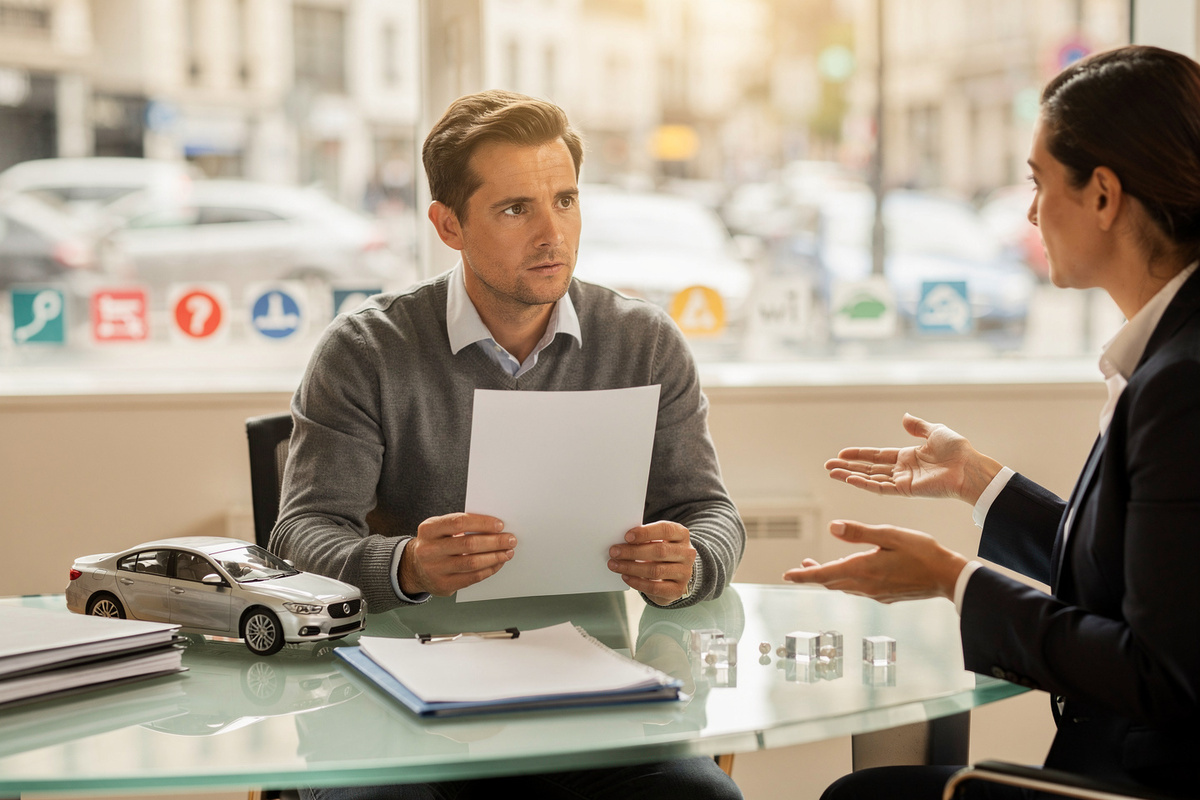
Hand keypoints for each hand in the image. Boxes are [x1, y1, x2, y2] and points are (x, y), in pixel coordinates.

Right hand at [400, 513, 515, 596]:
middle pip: (468, 544)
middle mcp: (429, 549)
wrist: (414, 567)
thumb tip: (494, 527)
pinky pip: (472, 578)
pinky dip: (488, 570)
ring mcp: (435, 569)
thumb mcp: (440, 528)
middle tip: (510, 540)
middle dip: (494, 541)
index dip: (482, 523)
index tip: (500, 525)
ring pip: (472, 563)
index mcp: (429, 529)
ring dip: (495, 557)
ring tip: (507, 552)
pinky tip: (497, 564)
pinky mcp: (443, 585)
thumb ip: (461, 525)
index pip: (459, 522)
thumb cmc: (435, 543)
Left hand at [608, 521, 696, 605]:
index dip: (645, 533)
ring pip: (656, 570)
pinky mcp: (678, 589)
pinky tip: (625, 577)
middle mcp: (687, 553)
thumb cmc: (661, 552)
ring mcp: (684, 572)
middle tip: (614, 551)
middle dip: (633, 551)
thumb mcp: (657, 540)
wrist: (675, 574)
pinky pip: (655, 587)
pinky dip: (637, 582)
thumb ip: (644, 538)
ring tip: (615, 565)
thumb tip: (622, 541)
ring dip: (631, 568)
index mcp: (681, 535)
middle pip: (659, 551)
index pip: (666, 530)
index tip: (627, 536)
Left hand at [782, 520, 966, 602]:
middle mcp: (865, 585)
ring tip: (816, 569)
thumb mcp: (889, 535)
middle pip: (830, 582)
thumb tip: (833, 527)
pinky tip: (849, 573)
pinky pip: (857, 590)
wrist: (948, 578)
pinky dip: (845, 581)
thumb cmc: (922, 552)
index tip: (786, 576)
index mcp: (863, 569)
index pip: (824, 574)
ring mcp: (875, 593)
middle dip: (812, 576)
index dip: (803, 576)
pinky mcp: (885, 596)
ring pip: (843, 587)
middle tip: (797, 570)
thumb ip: (859, 532)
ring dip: (828, 579)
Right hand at [824, 413, 1000, 504]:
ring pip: (870, 479)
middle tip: (828, 465)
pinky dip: (864, 483)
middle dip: (848, 467)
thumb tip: (904, 417)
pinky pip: (880, 487)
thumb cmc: (958, 451)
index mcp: (907, 457)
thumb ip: (918, 427)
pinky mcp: (906, 490)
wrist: (970, 467)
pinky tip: (849, 478)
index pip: (877, 456)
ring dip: (850, 476)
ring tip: (832, 472)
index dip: (859, 454)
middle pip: (868, 468)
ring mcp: (902, 482)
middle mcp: (902, 470)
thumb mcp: (935, 432)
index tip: (842, 453)